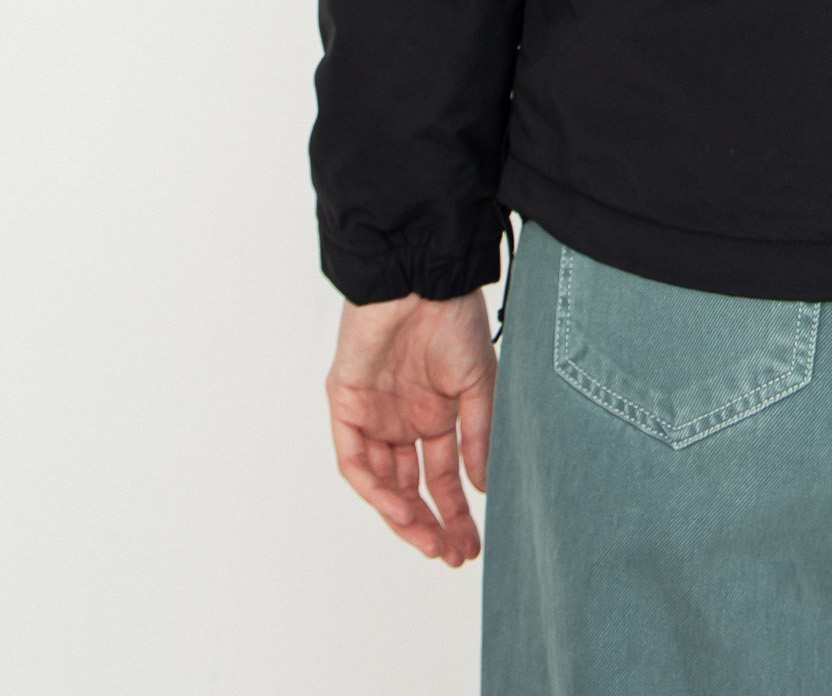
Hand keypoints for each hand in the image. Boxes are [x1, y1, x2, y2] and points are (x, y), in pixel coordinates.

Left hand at [326, 291, 495, 563]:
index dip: (455, 511)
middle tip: (452, 554)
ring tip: (429, 540)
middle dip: (431, 524)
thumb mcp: (478, 382)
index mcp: (434, 413)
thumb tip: (485, 488)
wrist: (419, 277)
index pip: (441, 476)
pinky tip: (402, 507)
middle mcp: (401, 420)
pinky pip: (355, 461)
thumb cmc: (453, 317)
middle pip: (411, 488)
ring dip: (403, 516)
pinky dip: (376, 488)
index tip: (471, 544)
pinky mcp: (346, 405)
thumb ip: (478, 435)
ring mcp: (372, 415)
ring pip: (382, 482)